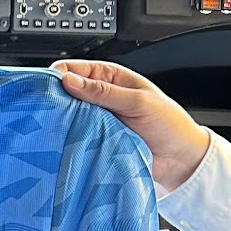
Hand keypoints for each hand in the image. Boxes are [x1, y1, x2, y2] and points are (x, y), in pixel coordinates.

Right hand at [50, 59, 210, 191]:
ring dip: (63, 120)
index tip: (48, 87)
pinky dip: (70, 138)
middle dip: (57, 99)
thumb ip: (103, 91)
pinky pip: (77, 137)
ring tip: (58, 126)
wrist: (181, 160)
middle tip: (49, 109)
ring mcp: (97, 120)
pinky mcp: (96, 141)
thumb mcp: (138, 101)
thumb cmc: (169, 124)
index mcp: (110, 78)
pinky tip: (67, 140)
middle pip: (67, 93)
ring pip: (69, 116)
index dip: (59, 75)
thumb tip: (70, 80)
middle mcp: (100, 98)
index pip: (74, 69)